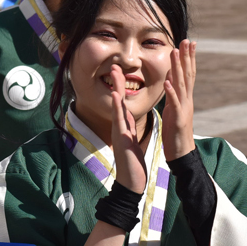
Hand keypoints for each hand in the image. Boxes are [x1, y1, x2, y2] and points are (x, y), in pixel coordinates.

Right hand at [110, 65, 146, 193]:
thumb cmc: (133, 163)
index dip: (122, 87)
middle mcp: (120, 126)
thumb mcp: (132, 141)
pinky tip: (115, 96)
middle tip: (114, 64)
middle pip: (117, 100)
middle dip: (116, 82)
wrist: (131, 181)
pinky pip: (119, 121)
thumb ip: (130, 129)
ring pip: (117, 106)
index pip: (123, 102)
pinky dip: (117, 108)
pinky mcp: (121, 138)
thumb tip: (131, 119)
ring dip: (116, 88)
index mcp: (125, 126)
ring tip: (114, 72)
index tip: (121, 71)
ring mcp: (119, 131)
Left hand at [163, 39, 196, 161]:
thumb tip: (172, 84)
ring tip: (175, 52)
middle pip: (188, 75)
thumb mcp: (175, 112)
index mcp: (185, 99)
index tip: (188, 43)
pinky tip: (168, 81)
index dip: (188, 59)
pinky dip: (172, 91)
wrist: (182, 155)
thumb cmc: (176, 135)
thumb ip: (174, 98)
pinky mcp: (179, 119)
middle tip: (186, 40)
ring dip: (178, 67)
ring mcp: (184, 109)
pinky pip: (175, 103)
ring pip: (181, 85)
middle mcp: (187, 101)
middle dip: (187, 57)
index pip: (188, 75)